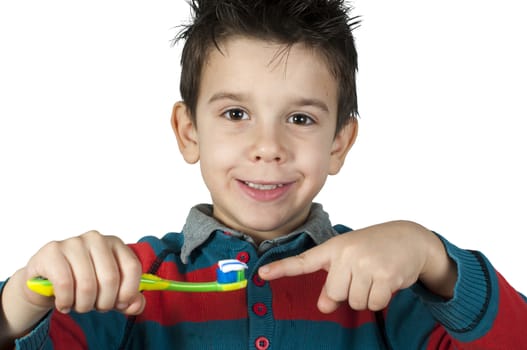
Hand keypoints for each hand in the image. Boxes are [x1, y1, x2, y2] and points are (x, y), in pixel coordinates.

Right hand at [1, 231, 143, 346]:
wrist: (47, 280)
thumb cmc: (83, 283)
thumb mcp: (109, 292)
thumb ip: (128, 299)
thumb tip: (136, 306)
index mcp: (115, 243)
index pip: (132, 267)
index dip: (128, 292)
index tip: (120, 305)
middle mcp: (96, 238)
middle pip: (110, 278)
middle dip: (104, 303)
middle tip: (95, 307)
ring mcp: (74, 242)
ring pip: (87, 284)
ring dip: (84, 305)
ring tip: (79, 306)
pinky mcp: (52, 251)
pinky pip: (65, 284)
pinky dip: (66, 301)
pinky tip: (64, 304)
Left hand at [258, 221, 456, 312]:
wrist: (409, 238)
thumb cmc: (374, 249)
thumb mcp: (349, 260)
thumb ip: (333, 281)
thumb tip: (323, 307)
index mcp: (333, 248)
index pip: (304, 261)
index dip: (282, 268)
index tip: (262, 274)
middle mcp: (347, 253)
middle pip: (335, 293)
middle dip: (348, 292)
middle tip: (362, 275)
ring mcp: (366, 263)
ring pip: (355, 302)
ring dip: (366, 296)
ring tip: (376, 276)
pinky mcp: (385, 275)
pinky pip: (374, 303)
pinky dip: (381, 299)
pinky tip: (387, 281)